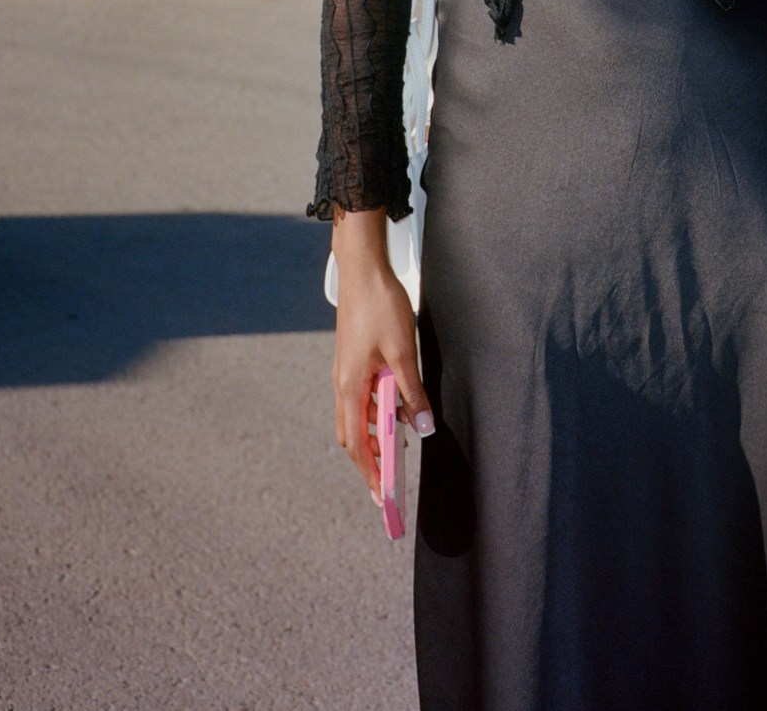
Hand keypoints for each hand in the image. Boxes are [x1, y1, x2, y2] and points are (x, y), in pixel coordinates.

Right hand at [332, 244, 434, 501]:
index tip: (382, 497)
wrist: (363, 270)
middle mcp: (342, 384)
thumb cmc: (380, 307)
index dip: (370, 472)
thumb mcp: (403, 352)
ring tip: (400, 448)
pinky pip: (362, 397)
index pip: (357, 443)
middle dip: (371, 460)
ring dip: (376, 434)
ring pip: (357, 416)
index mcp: (350, 387)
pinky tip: (397, 408)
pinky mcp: (353, 361)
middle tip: (390, 483)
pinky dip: (377, 411)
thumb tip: (424, 425)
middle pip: (353, 435)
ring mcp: (345, 373)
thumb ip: (413, 391)